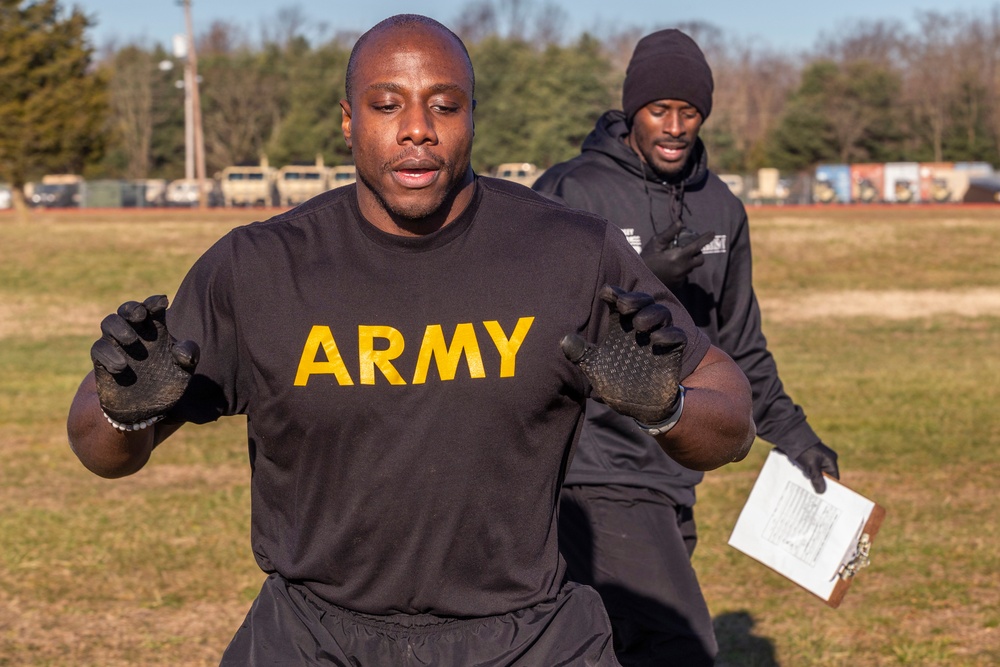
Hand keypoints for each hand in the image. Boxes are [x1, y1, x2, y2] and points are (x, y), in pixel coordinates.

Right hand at [90, 295, 198, 426]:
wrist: (144, 410)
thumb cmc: (165, 383)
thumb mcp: (183, 372)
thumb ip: (188, 357)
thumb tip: (181, 351)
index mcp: (156, 329)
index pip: (153, 309)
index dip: (155, 302)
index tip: (162, 301)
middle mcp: (135, 333)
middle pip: (127, 309)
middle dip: (132, 308)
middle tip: (140, 316)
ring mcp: (117, 345)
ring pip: (109, 322)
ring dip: (118, 327)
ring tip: (131, 341)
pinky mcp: (102, 361)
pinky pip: (99, 349)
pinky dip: (109, 355)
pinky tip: (122, 367)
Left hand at [561, 285, 686, 425]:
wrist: (639, 407)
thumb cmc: (616, 383)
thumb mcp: (595, 368)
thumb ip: (580, 353)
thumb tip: (564, 339)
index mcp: (620, 327)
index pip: (619, 301)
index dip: (614, 293)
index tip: (606, 293)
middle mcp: (639, 328)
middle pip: (643, 301)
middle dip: (634, 299)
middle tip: (623, 305)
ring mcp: (657, 338)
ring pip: (661, 313)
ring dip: (650, 314)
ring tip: (638, 325)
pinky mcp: (673, 351)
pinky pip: (677, 336)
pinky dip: (668, 334)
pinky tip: (655, 340)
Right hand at [640, 222, 715, 288]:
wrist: (637, 278)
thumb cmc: (646, 258)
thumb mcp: (655, 243)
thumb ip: (669, 233)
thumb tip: (681, 223)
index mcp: (678, 256)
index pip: (697, 246)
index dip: (706, 238)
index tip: (713, 232)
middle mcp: (682, 268)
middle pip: (700, 260)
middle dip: (698, 253)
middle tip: (689, 248)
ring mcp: (681, 278)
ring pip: (692, 268)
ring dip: (688, 262)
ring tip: (675, 258)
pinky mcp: (678, 285)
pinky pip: (684, 275)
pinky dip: (681, 270)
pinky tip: (670, 268)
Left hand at [793, 442, 839, 492]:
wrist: (791, 436)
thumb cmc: (804, 451)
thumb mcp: (811, 466)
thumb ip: (817, 479)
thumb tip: (822, 492)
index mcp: (830, 461)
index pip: (834, 478)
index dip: (830, 487)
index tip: (825, 497)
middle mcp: (826, 460)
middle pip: (825, 477)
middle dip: (819, 485)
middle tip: (814, 497)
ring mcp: (817, 459)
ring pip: (816, 473)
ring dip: (811, 480)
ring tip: (807, 491)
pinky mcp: (809, 458)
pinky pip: (810, 469)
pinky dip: (806, 475)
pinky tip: (801, 482)